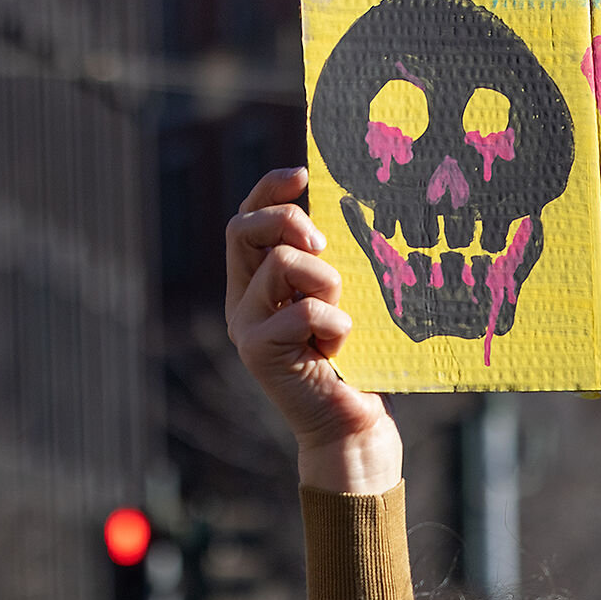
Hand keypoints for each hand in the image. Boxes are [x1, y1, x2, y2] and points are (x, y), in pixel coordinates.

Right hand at [226, 167, 402, 493]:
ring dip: (325, 281)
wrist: (354, 425)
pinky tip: (340, 347)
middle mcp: (242, 300)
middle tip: (326, 248)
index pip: (247, 220)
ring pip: (280, 264)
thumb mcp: (344, 300)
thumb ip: (328, 265)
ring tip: (341, 316)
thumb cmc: (358, 362)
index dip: (269, 190)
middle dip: (290, 222)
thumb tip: (342, 214)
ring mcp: (245, 325)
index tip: (303, 174)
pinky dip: (335, 322)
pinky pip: (302, 309)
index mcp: (257, 283)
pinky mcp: (258, 350)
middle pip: (244, 228)